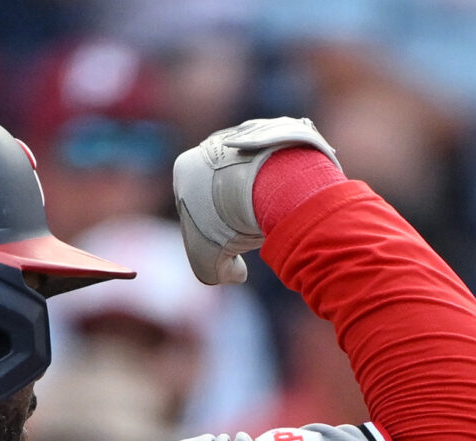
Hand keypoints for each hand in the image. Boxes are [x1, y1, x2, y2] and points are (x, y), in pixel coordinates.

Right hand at [173, 116, 340, 284]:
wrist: (262, 183)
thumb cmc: (226, 223)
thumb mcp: (207, 265)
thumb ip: (216, 273)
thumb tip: (237, 273)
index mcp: (185, 168)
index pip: (196, 205)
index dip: (212, 230)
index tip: (230, 243)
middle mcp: (212, 146)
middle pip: (225, 186)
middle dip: (238, 210)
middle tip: (256, 230)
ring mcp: (244, 135)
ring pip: (253, 173)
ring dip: (263, 195)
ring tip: (276, 214)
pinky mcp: (274, 132)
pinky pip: (278, 162)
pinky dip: (283, 180)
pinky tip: (290, 197)